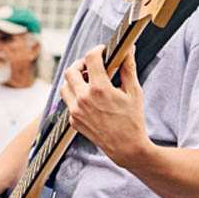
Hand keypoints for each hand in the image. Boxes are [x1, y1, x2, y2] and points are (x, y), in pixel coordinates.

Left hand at [59, 44, 148, 166]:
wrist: (126, 148)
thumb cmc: (133, 120)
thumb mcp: (134, 92)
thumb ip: (128, 68)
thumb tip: (128, 50)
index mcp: (100, 89)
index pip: (91, 58)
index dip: (97, 50)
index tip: (102, 51)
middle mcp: (84, 98)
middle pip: (70, 70)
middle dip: (80, 64)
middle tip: (90, 65)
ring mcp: (76, 111)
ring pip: (64, 86)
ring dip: (74, 80)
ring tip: (87, 81)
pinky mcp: (73, 121)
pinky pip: (68, 102)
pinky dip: (75, 96)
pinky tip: (89, 98)